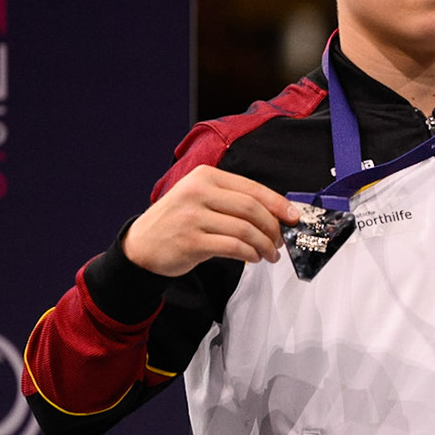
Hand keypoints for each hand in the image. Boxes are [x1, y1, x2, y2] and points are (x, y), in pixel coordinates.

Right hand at [122, 165, 298, 275]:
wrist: (141, 246)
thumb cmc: (178, 222)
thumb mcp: (200, 199)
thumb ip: (232, 200)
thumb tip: (276, 213)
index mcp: (204, 177)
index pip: (252, 189)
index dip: (278, 204)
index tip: (293, 217)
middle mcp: (197, 192)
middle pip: (252, 209)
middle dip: (273, 228)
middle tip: (280, 241)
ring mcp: (192, 216)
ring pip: (245, 229)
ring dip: (264, 245)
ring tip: (269, 254)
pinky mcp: (190, 241)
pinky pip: (233, 247)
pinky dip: (250, 254)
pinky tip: (253, 258)